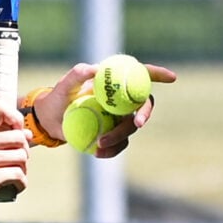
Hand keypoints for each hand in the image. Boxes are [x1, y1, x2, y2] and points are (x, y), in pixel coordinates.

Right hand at [0, 103, 29, 222]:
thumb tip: (27, 134)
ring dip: (23, 170)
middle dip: (24, 152)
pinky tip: (13, 187)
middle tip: (16, 163)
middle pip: (19, 137)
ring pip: (22, 157)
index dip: (15, 118)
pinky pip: (18, 176)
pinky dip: (21, 184)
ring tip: (13, 176)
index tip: (16, 133)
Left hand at [29, 61, 178, 159]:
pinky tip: (98, 153)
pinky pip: (121, 144)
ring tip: (100, 143)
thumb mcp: (63, 85)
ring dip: (121, 136)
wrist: (51, 121)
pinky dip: (112, 149)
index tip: (171, 78)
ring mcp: (119, 118)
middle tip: (136, 123)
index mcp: (114, 82)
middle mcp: (121, 99)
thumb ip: (77, 74)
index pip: (140, 75)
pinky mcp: (114, 134)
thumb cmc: (57, 98)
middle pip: (143, 105)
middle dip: (144, 114)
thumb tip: (95, 69)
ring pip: (131, 127)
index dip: (158, 75)